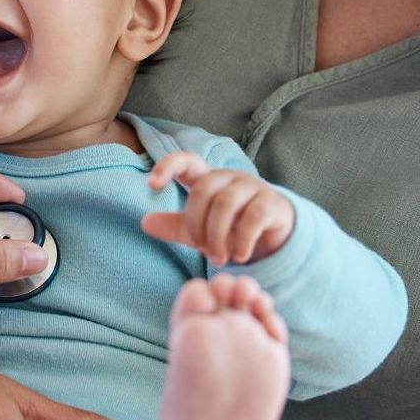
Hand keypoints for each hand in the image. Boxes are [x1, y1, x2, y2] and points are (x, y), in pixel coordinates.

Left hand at [142, 152, 294, 263]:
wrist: (274, 240)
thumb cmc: (232, 230)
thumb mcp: (200, 232)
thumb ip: (175, 226)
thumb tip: (145, 222)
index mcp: (209, 180)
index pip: (187, 161)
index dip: (168, 166)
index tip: (151, 185)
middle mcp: (230, 178)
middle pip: (204, 189)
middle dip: (198, 224)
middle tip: (203, 250)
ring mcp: (253, 187)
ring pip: (226, 203)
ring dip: (218, 236)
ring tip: (219, 258)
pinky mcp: (272, 203)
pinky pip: (253, 217)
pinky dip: (242, 241)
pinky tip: (239, 256)